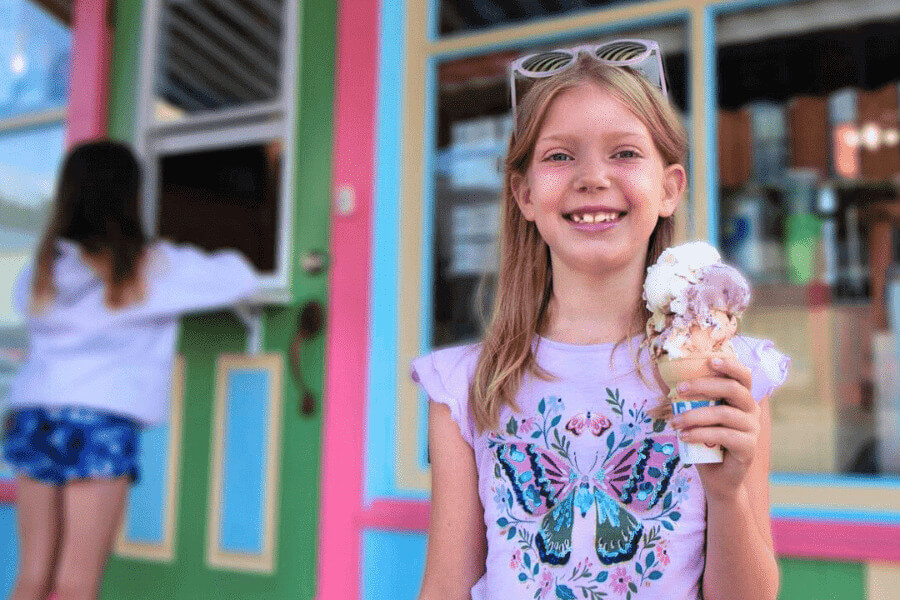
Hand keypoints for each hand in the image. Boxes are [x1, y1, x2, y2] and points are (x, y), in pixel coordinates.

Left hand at [670, 355, 758, 501]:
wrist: (716, 477)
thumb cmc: (705, 442)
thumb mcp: (698, 417)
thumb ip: (692, 399)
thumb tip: (667, 380)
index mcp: (741, 398)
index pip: (743, 375)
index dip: (730, 365)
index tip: (710, 360)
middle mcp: (751, 410)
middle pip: (733, 389)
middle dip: (703, 385)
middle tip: (678, 390)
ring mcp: (753, 429)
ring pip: (724, 413)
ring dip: (694, 415)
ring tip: (674, 422)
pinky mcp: (748, 447)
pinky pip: (724, 435)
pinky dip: (700, 433)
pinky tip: (684, 436)